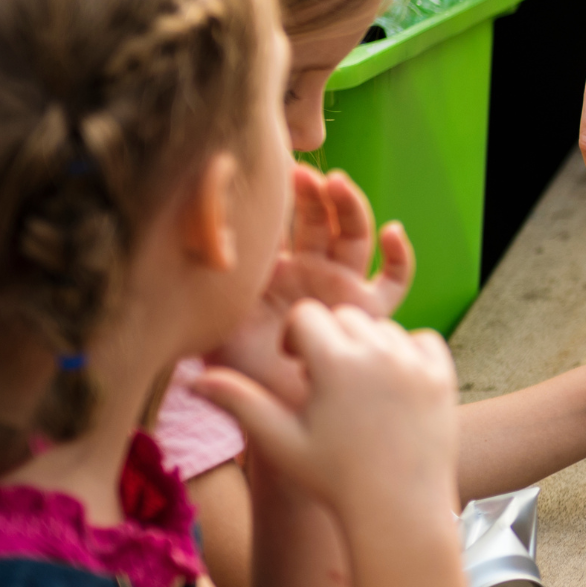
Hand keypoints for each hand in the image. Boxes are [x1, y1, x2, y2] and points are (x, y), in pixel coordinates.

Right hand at [195, 302, 457, 513]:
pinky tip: (391, 386)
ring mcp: (414, 363)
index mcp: (334, 362)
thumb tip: (189, 378)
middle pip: (344, 317)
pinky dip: (406, 354)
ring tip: (358, 390)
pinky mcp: (442, 375)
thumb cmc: (330, 479)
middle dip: (331, 340)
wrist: (397, 510)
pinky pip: (421, 340)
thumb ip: (238, 402)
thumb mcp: (279, 440)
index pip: (306, 315)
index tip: (296, 369)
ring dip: (367, 347)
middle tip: (326, 383)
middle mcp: (377, 352)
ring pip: (382, 327)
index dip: (295, 338)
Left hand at [209, 166, 414, 406]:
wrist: (274, 415)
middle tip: (304, 176)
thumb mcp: (216, 322)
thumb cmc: (241, 374)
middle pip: (321, 221)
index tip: (274, 171)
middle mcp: (310, 272)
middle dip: (315, 195)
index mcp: (275, 270)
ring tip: (339, 186)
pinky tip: (393, 232)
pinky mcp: (369, 311)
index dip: (282, 197)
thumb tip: (186, 244)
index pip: (283, 223)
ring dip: (350, 208)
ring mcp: (341, 288)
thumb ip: (207, 290)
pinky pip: (393, 281)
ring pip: (354, 238)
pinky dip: (399, 256)